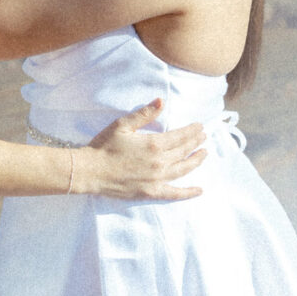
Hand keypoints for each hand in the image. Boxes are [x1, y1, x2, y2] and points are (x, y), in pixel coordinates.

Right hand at [81, 98, 205, 199]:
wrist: (91, 171)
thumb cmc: (105, 145)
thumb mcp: (123, 124)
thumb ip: (144, 114)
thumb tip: (161, 101)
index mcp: (153, 144)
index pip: (180, 136)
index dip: (192, 131)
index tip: (200, 126)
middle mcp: (159, 162)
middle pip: (184, 151)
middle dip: (196, 142)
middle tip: (204, 136)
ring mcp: (157, 179)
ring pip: (183, 169)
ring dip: (196, 161)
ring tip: (205, 154)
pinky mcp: (151, 192)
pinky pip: (174, 193)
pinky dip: (188, 192)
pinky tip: (199, 190)